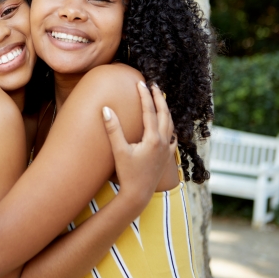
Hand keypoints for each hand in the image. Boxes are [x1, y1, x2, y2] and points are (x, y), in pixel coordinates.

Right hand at [101, 81, 176, 204]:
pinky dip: (170, 127)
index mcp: (153, 138)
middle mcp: (163, 142)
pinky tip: (168, 127)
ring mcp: (167, 150)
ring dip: (165, 110)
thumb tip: (106, 109)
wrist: (138, 194)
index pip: (150, 110)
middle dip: (159, 98)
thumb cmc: (127, 174)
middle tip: (153, 86)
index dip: (145, 95)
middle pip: (164, 114)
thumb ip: (113, 129)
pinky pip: (172, 138)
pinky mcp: (166, 157)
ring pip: (170, 124)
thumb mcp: (119, 150)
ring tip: (160, 100)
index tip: (140, 83)